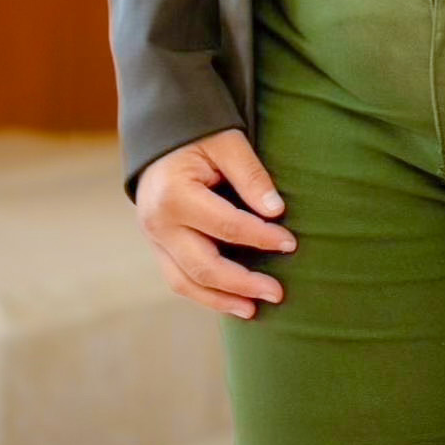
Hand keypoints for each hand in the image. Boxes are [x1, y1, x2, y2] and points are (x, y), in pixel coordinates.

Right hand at [135, 127, 297, 318]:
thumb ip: (251, 175)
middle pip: (203, 266)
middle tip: (277, 293)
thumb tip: (276, 211)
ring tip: (253, 310)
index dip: (261, 237)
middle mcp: (158, 223)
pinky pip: (179, 278)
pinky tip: (231, 300)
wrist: (159, 134)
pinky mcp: (157, 246)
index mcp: (174, 195)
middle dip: (242, 284)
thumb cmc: (198, 134)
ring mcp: (153, 239)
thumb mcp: (227, 142)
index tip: (290, 243)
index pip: (226, 226)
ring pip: (186, 282)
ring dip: (221, 300)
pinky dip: (205, 293)